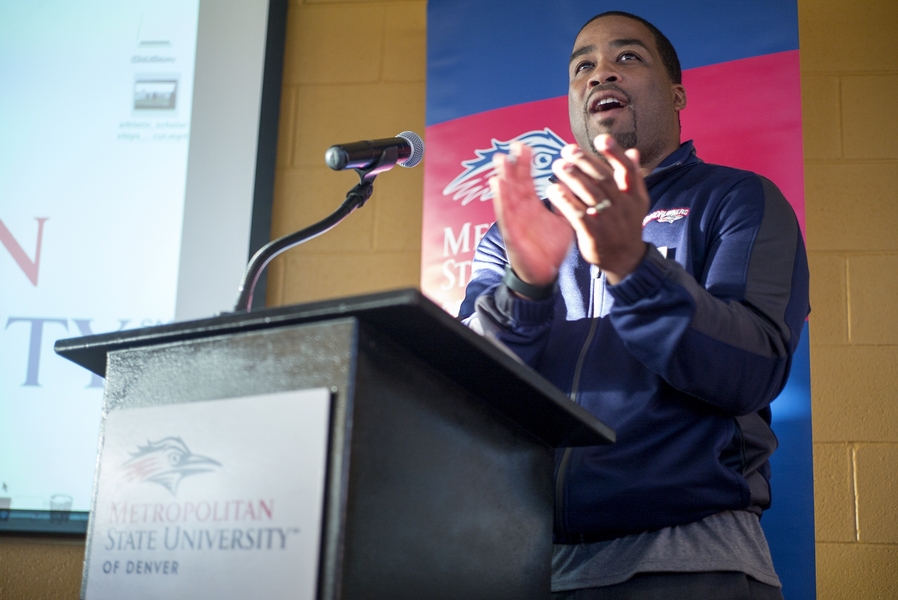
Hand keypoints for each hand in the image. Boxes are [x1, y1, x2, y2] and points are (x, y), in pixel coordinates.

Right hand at [489, 142, 573, 286]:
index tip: (526, 146)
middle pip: (515, 183)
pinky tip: (497, 184)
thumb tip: (578, 187)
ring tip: (500, 159)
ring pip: (507, 195)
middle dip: (514, 164)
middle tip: (513, 144)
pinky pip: (504, 213)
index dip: (526, 164)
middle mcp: (521, 210)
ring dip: (503, 176)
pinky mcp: (511, 232)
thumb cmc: (551, 249)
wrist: (544, 274)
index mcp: (532, 207)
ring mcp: (514, 220)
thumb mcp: (563, 223)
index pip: (528, 181)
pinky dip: (500, 198)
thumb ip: (567, 205)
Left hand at [546, 134, 648, 283]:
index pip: (627, 170)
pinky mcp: (593, 234)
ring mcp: (608, 220)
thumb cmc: (626, 224)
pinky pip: (577, 215)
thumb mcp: (635, 201)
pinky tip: (553, 190)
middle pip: (604, 179)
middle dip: (585, 162)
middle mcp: (623, 206)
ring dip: (573, 178)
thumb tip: (633, 152)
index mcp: (634, 195)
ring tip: (558, 165)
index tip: (601, 138)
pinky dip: (565, 201)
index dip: (615, 153)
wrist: (625, 258)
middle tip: (568, 150)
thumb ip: (632, 177)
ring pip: (590, 195)